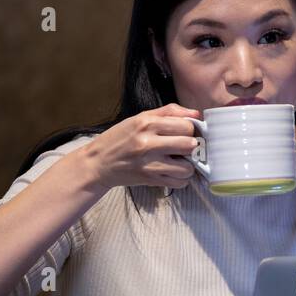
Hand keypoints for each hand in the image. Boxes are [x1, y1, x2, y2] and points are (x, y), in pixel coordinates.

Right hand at [87, 104, 202, 189]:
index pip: (186, 125)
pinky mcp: (150, 180)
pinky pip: (179, 183)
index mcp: (147, 124)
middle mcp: (148, 143)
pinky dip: (181, 179)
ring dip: (188, 165)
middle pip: (189, 145)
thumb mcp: (140, 118)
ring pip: (187, 168)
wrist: (99, 163)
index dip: (190, 129)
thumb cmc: (120, 139)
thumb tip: (196, 114)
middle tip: (184, 147)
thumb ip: (169, 112)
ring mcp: (150, 164)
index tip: (186, 132)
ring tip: (179, 161)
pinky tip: (173, 172)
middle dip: (191, 146)